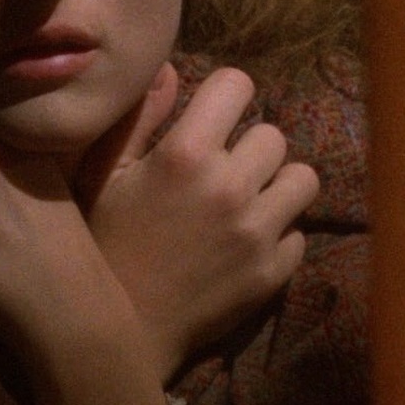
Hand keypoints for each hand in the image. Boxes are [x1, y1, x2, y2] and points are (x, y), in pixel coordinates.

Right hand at [75, 65, 317, 376]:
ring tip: (248, 201)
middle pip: (273, 134)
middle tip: (223, 169)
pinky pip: (298, 234)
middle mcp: (229, 187)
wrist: (120, 334)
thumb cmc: (103, 245)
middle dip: (249, 146)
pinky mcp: (272, 272)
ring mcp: (257, 232)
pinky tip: (244, 244)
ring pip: (302, 179)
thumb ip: (140, 119)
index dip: (225, 96)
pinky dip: (277, 235)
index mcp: (185, 154)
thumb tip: (170, 69)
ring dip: (277, 185)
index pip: (238, 85)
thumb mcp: (102, 176)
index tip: (214, 116)